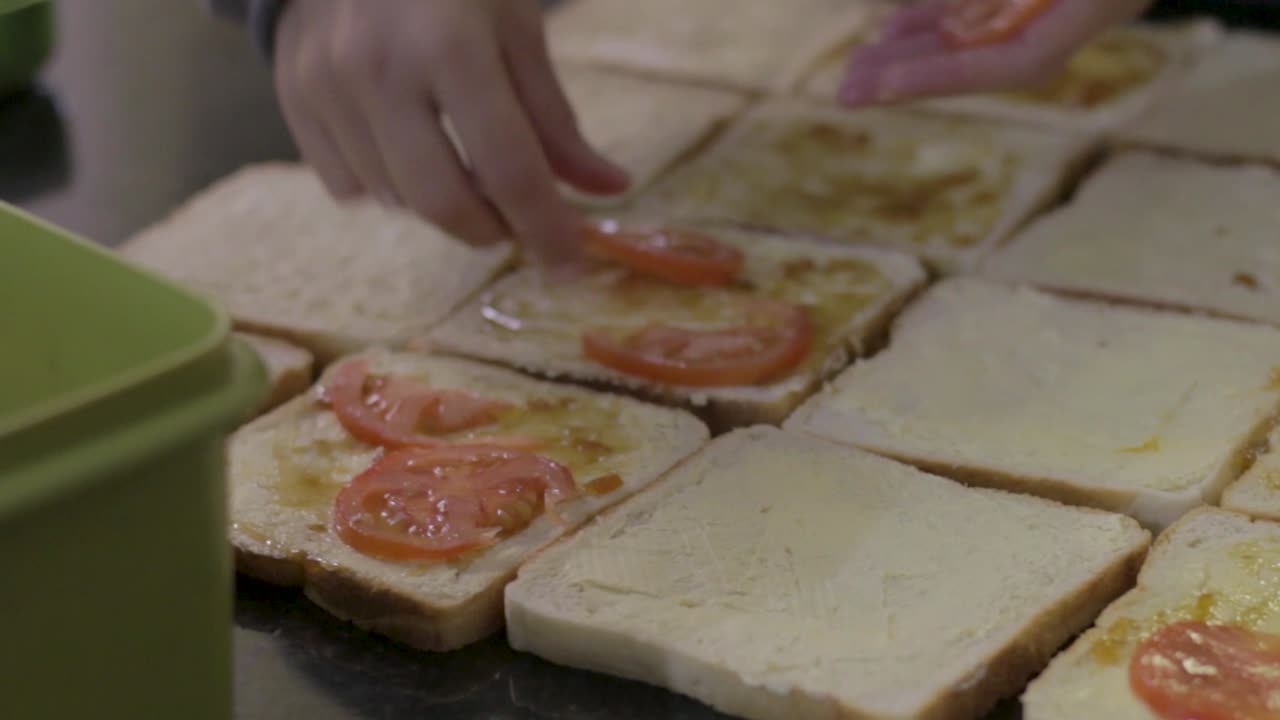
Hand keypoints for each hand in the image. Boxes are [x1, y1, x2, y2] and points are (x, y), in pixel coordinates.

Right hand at [272, 0, 629, 269]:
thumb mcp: (515, 27)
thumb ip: (554, 118)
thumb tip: (610, 190)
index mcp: (451, 45)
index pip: (508, 169)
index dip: (546, 229)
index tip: (570, 267)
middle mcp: (379, 71)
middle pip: (443, 204)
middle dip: (491, 229)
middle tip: (515, 216)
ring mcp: (326, 87)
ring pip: (395, 201)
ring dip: (442, 203)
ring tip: (459, 158)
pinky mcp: (294, 98)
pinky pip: (347, 187)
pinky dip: (388, 186)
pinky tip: (404, 142)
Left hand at [838, 0, 1154, 106]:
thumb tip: (964, 25)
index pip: (1020, 61)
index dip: (947, 75)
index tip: (881, 84)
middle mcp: (1085, 6)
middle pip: (991, 58)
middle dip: (916, 71)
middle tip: (845, 91)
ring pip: (982, 32)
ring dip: (917, 46)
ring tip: (856, 65)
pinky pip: (989, 6)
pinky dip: (941, 14)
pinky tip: (895, 25)